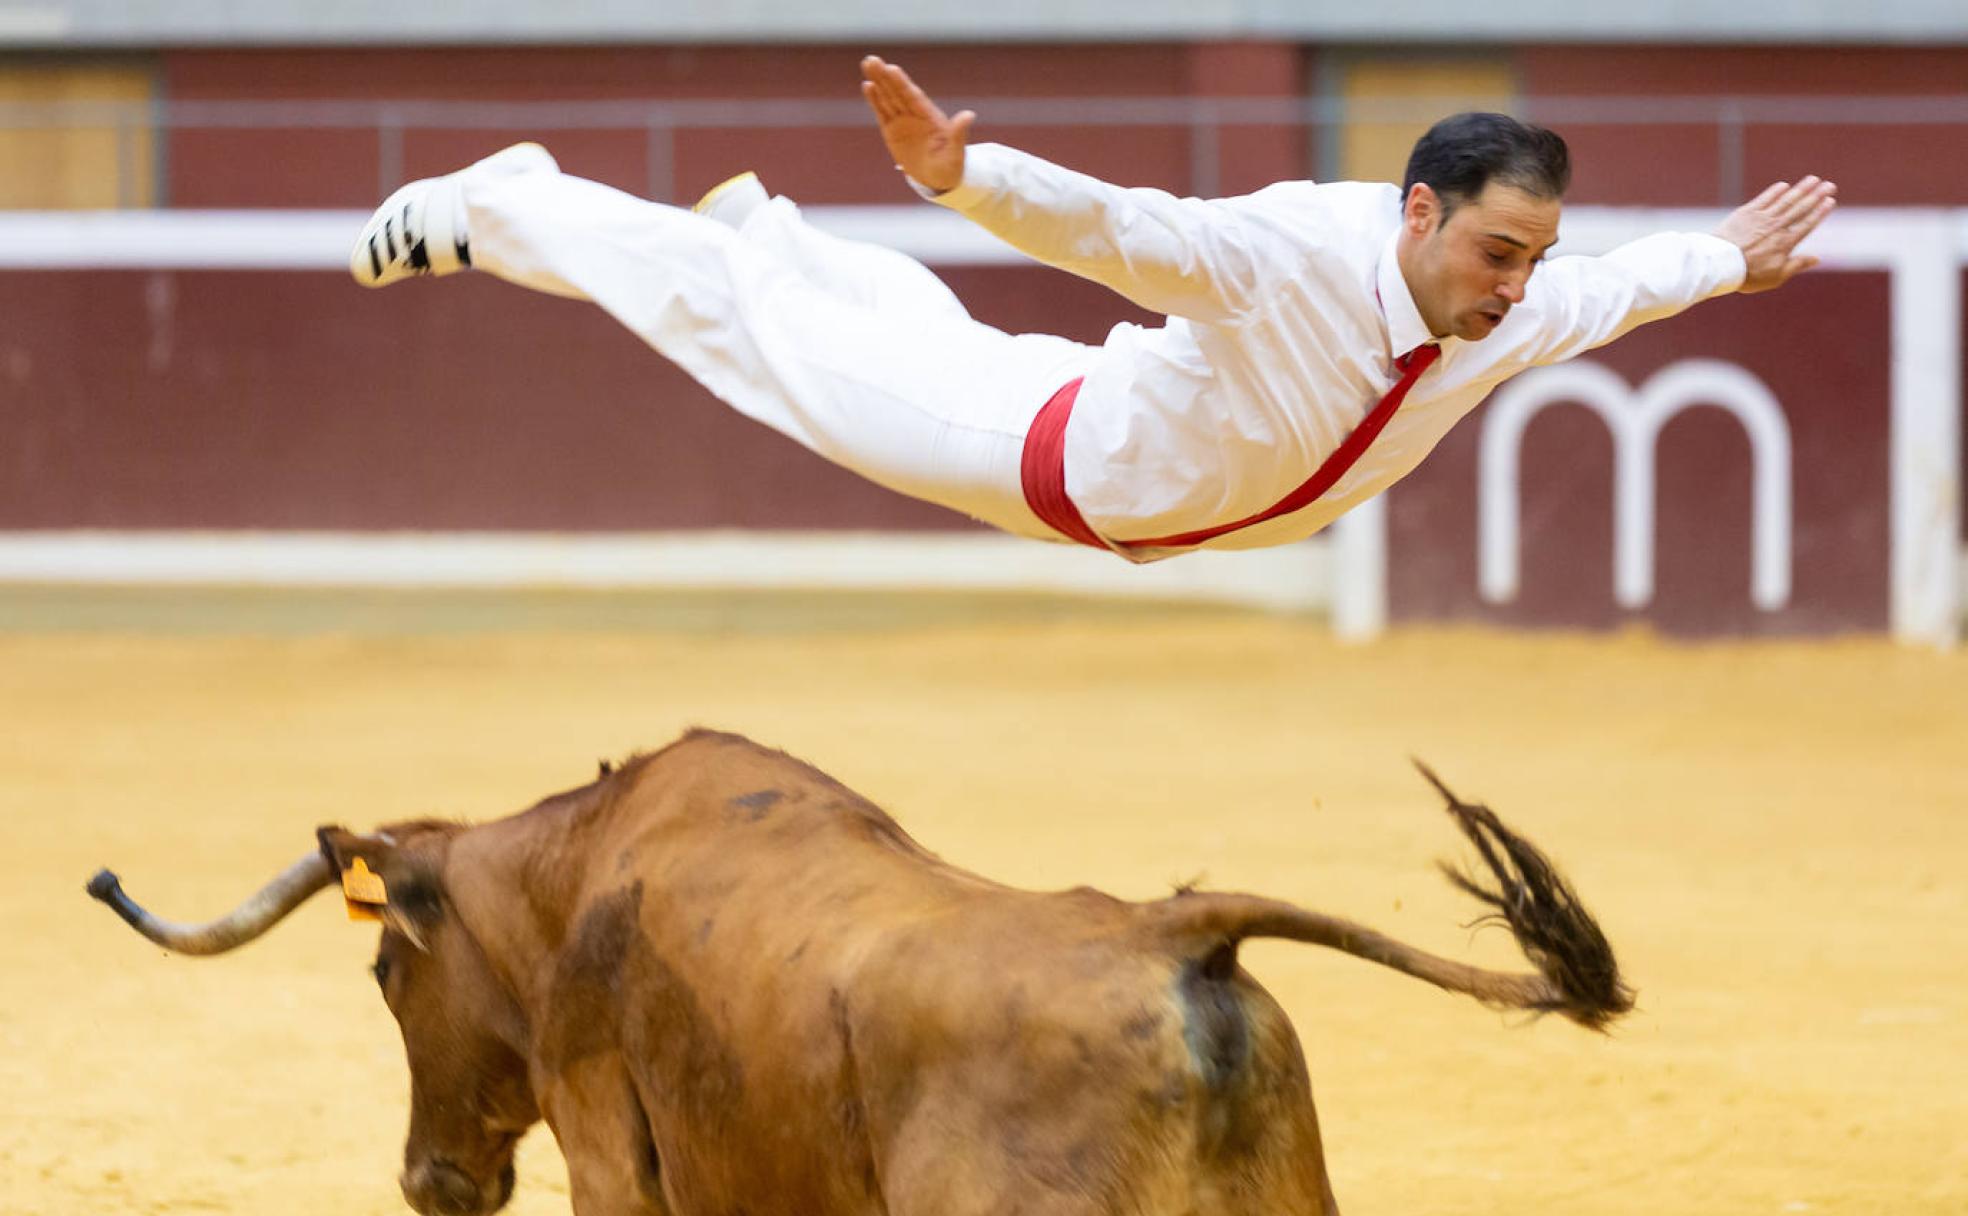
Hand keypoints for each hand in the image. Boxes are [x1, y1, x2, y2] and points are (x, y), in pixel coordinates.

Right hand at [860, 55, 974, 193]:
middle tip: (872, 60)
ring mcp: (902, 121)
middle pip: (898, 92)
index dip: (902, 84)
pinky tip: (868, 85)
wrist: (938, 179)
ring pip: (888, 98)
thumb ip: (958, 134)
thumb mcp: (955, 153)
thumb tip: (968, 115)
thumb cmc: (950, 166)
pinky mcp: (892, 131)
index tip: (891, 69)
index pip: (913, 97)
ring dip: (877, 82)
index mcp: (930, 117)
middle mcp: (915, 115)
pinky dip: (875, 100)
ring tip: (868, 63)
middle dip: (885, 77)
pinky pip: (882, 113)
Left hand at [1714, 175, 1836, 292]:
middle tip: (1829, 185)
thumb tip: (1817, 259)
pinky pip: (1763, 199)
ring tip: (1813, 179)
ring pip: (1785, 200)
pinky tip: (1784, 185)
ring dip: (1800, 189)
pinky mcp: (1745, 213)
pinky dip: (1774, 192)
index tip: (1830, 201)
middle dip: (1816, 196)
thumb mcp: (1776, 276)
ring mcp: (1761, 218)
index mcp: (1786, 242)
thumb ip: (1797, 265)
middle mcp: (1777, 227)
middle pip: (1800, 208)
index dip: (1819, 212)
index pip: (1807, 223)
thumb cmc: (1747, 275)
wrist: (1720, 264)